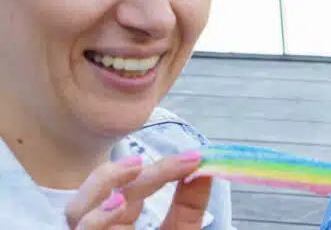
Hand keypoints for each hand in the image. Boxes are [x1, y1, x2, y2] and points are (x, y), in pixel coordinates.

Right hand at [65, 152, 210, 228]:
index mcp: (123, 218)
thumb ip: (189, 207)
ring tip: (131, 171)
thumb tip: (204, 171)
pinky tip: (116, 205)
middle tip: (151, 162)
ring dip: (101, 185)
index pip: (133, 185)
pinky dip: (97, 218)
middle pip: (102, 191)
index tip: (194, 157)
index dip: (161, 168)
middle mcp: (103, 226)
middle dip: (126, 171)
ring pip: (76, 210)